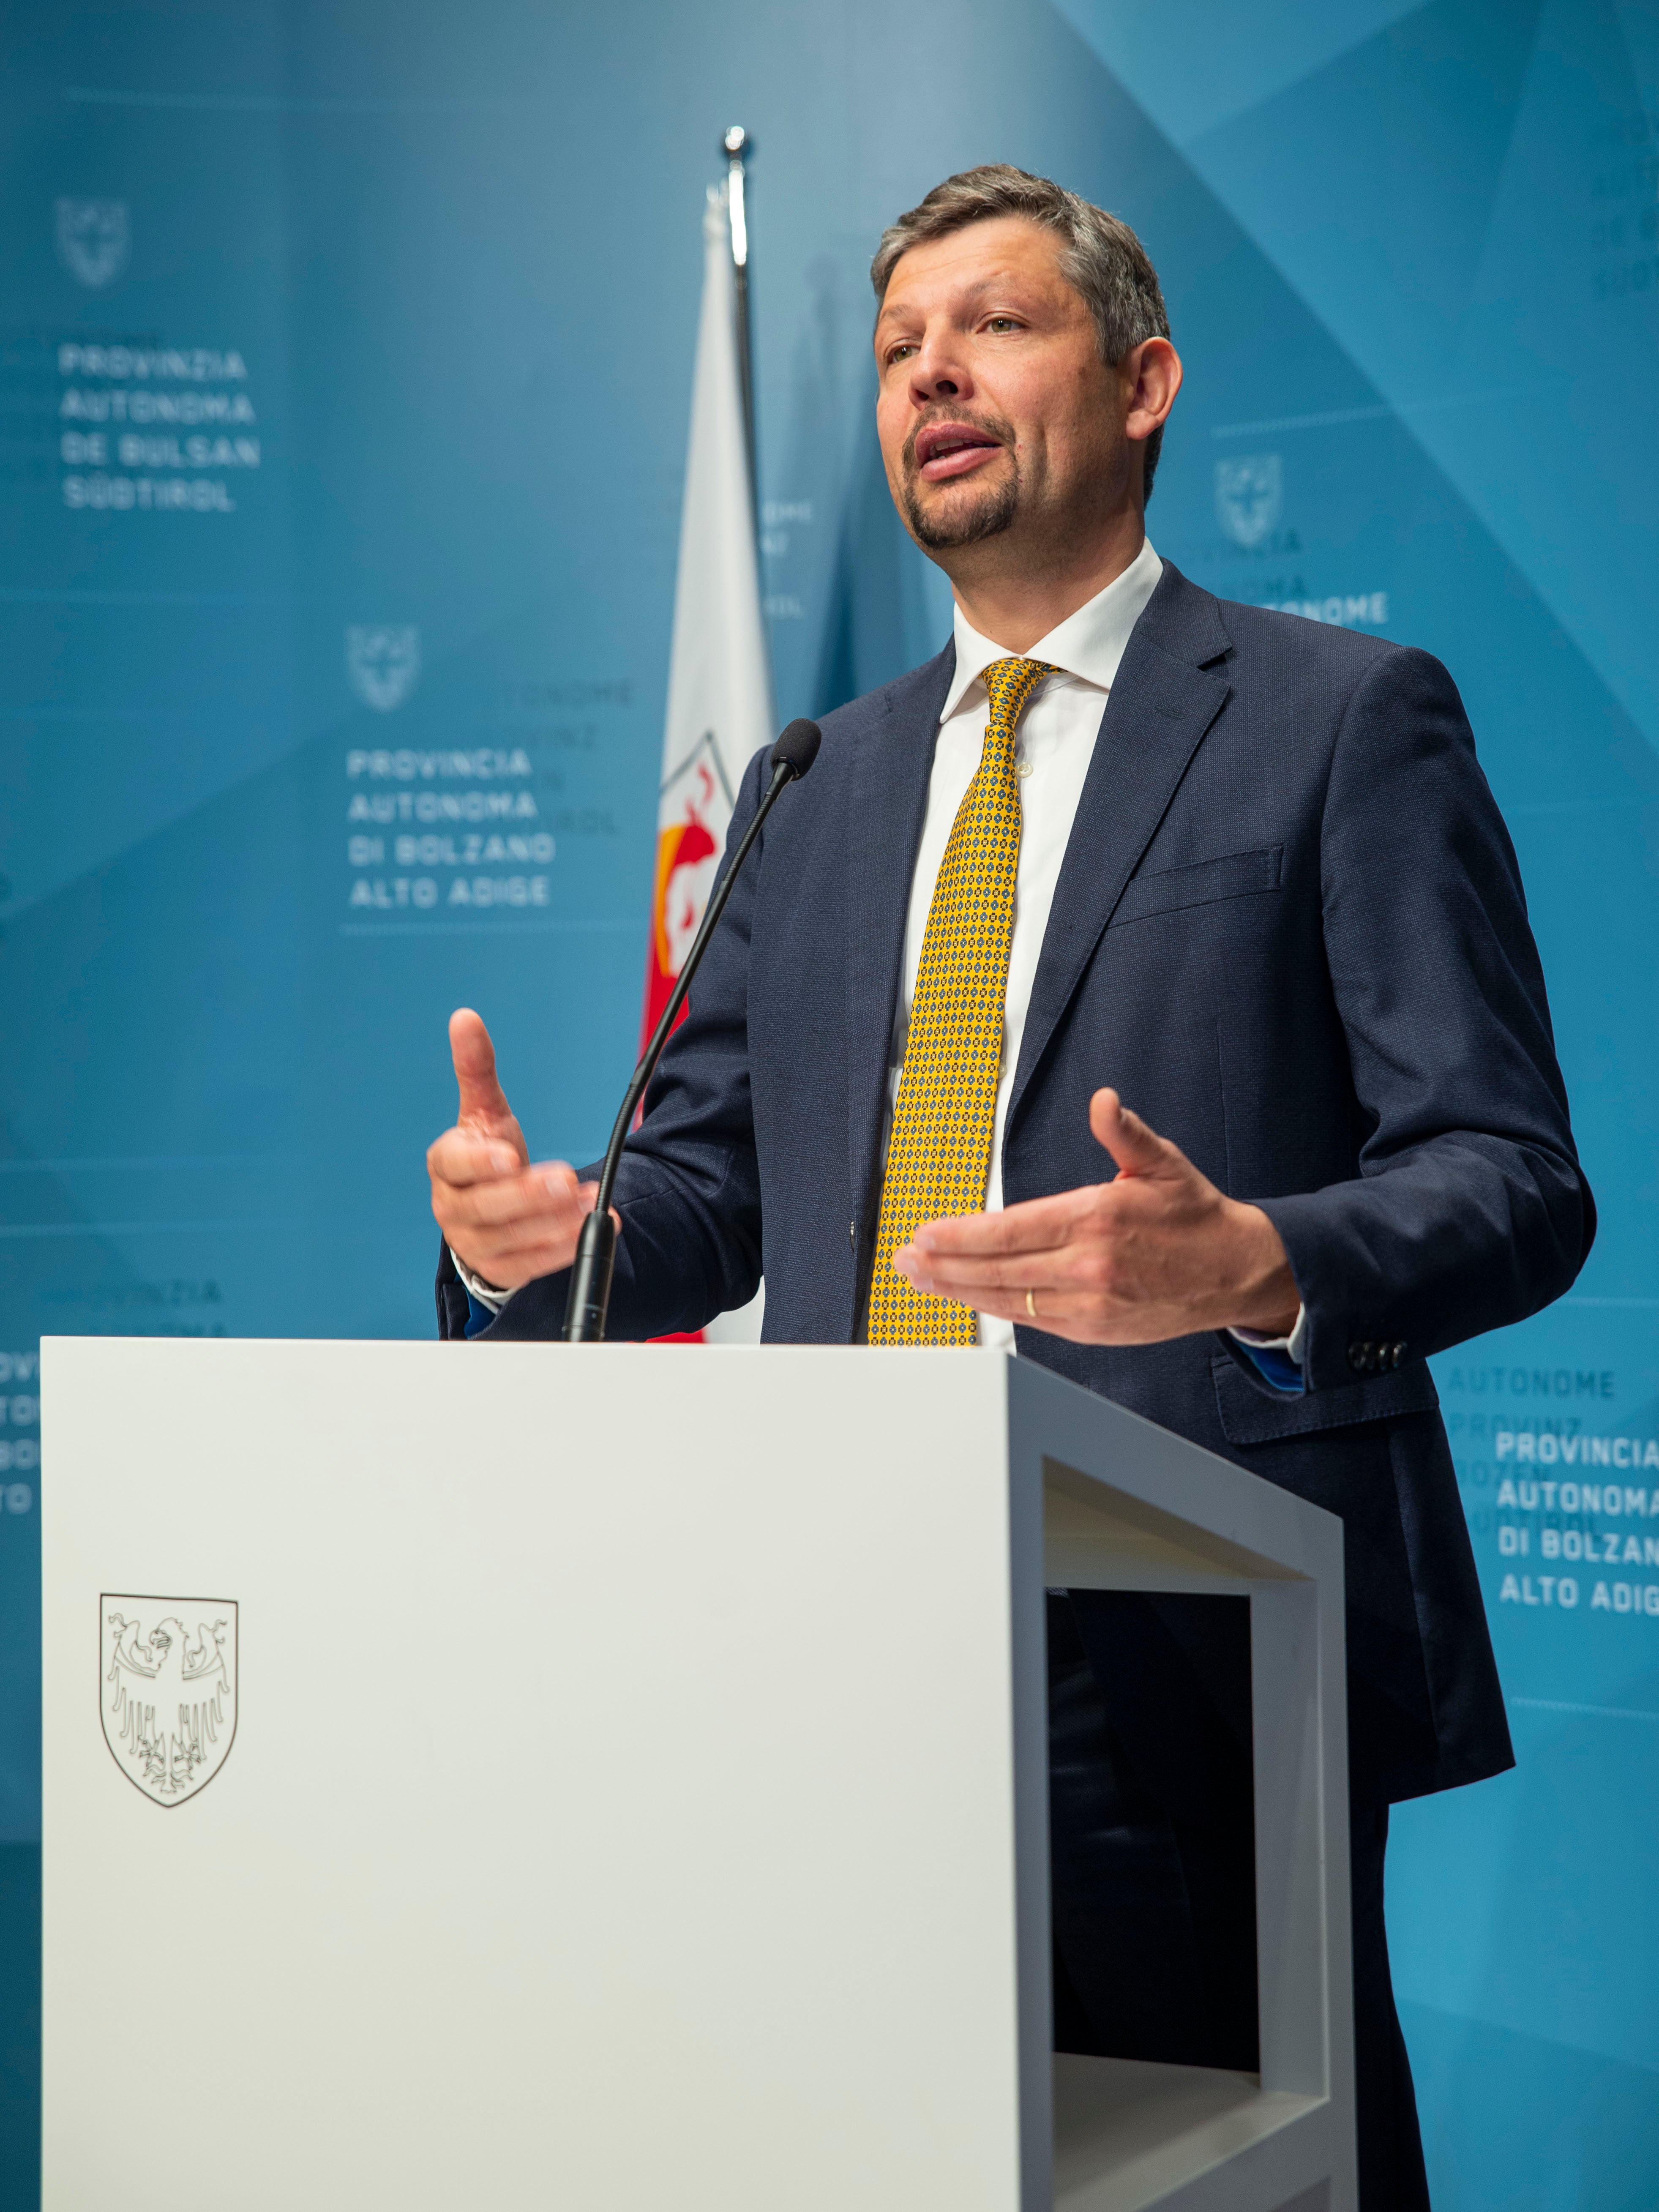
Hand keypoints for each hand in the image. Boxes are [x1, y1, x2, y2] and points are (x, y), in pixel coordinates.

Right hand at [427, 1008, 598, 1289]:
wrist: (489, 1214)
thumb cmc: (486, 1156)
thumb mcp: (484, 1113)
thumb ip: (477, 1070)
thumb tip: (465, 1018)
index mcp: (446, 1166)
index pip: (454, 1164)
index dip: (479, 1161)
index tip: (509, 1155)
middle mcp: (453, 1208)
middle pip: (486, 1206)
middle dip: (527, 1194)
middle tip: (565, 1178)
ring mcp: (476, 1243)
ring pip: (513, 1238)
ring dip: (554, 1221)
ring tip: (591, 1200)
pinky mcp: (502, 1269)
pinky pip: (533, 1264)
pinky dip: (564, 1248)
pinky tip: (594, 1226)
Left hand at [892, 1088, 1299, 1345]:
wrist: (1236, 1272)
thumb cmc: (1195, 1216)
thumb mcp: (1163, 1162)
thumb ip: (1124, 1133)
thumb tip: (1104, 1103)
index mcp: (1097, 1219)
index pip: (1011, 1229)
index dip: (961, 1235)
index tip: (925, 1234)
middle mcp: (1089, 1266)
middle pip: (998, 1269)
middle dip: (943, 1266)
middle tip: (904, 1259)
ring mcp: (1090, 1302)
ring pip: (1007, 1299)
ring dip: (957, 1290)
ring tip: (919, 1279)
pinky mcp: (1093, 1328)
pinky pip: (1031, 1320)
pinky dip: (994, 1309)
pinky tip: (967, 1298)